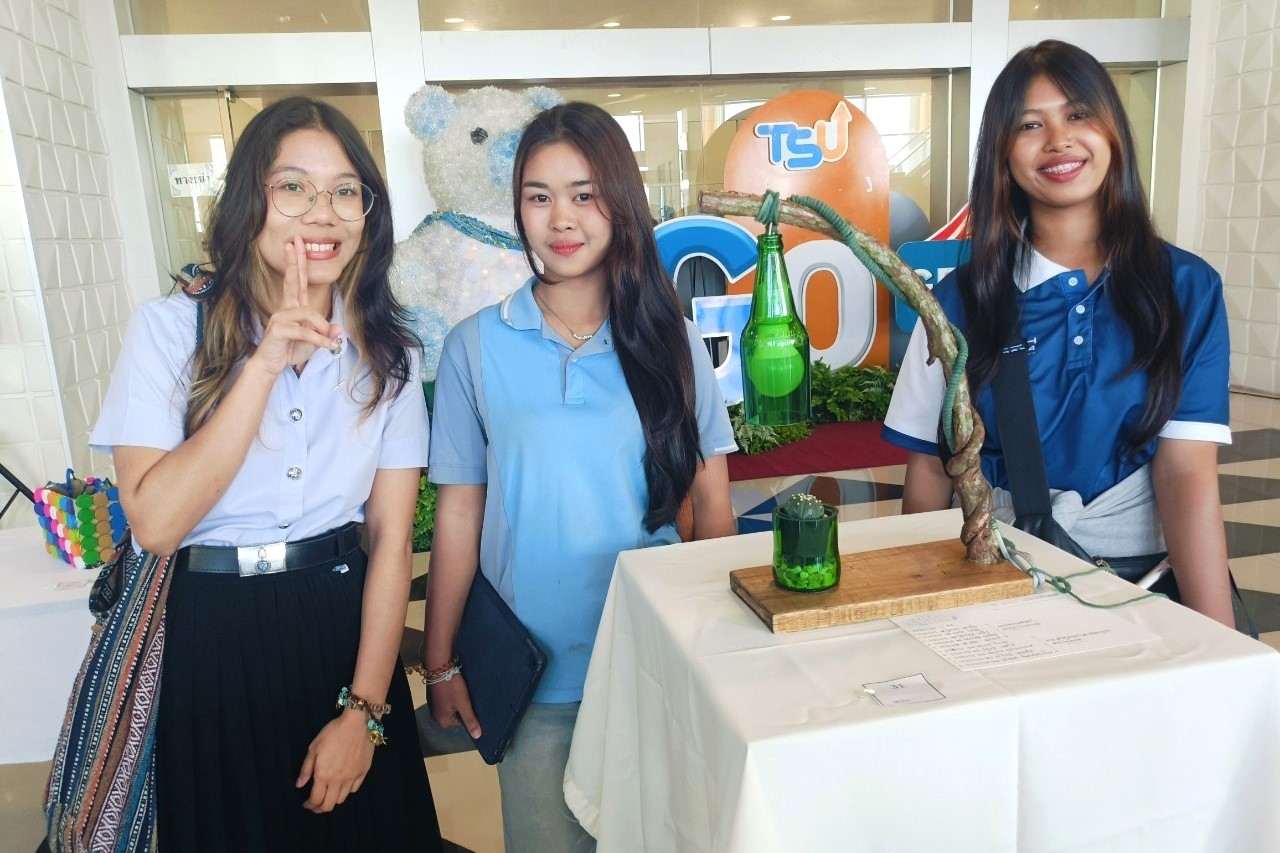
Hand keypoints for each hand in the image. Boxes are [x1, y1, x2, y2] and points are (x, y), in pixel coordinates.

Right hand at [251, 237, 342, 376]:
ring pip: (308, 313)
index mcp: (294, 307)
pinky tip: (328, 346)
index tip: (296, 243)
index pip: (298, 281)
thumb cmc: (291, 350)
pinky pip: (305, 332)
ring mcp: (280, 317)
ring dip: (321, 327)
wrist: (271, 365)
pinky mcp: (279, 329)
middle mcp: (286, 308)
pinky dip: (319, 340)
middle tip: (296, 240)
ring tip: (327, 339)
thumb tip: (338, 328)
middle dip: (295, 261)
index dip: (298, 263)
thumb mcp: (315, 342)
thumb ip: (325, 334)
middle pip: (292, 281)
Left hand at [295, 710, 374, 812]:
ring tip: (328, 794)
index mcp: (324, 775)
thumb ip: (306, 769)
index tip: (306, 803)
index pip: (316, 799)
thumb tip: (299, 785)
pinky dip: (346, 791)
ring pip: (342, 799)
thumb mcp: (314, 748)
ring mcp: (352, 778)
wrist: (358, 724)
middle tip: (315, 804)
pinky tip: (342, 785)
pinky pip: (354, 789)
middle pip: (329, 805)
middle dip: (320, 808)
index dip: (309, 805)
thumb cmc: (333, 733)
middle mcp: (338, 781)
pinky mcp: (363, 773)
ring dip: (333, 800)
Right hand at [428, 673, 481, 738]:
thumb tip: (477, 737)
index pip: (462, 723)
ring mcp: (433, 707)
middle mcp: (436, 717)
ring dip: (457, 702)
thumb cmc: (452, 687)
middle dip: (463, 708)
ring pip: (451, 708)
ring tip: (463, 693)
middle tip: (468, 697)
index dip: (469, 713)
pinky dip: (451, 697)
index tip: (472, 704)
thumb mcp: (464, 704)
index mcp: (443, 722)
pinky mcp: (433, 698)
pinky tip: (455, 690)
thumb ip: (470, 720)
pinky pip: (446, 702)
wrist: (438, 667)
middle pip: (456, 716)